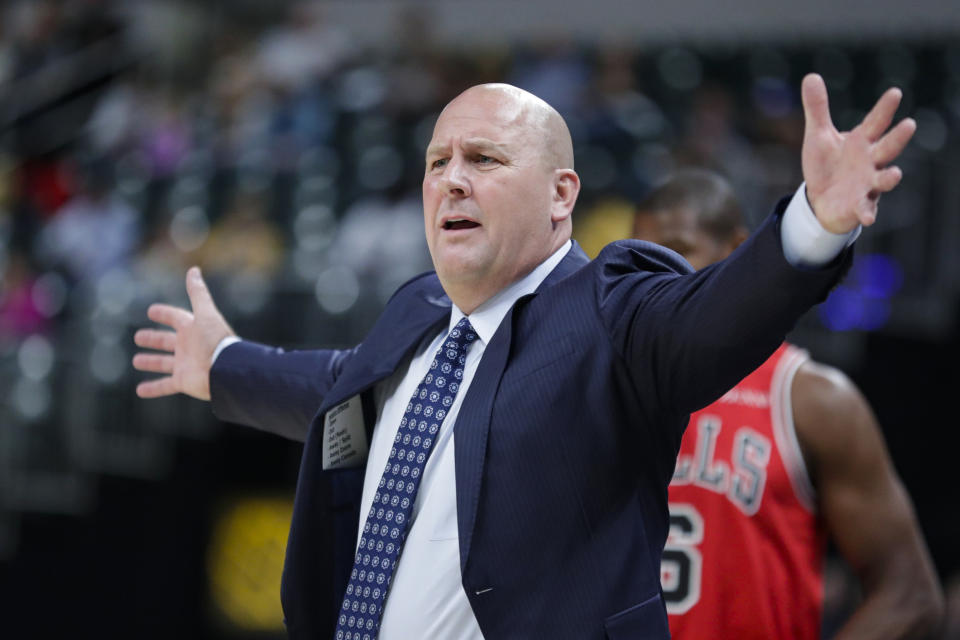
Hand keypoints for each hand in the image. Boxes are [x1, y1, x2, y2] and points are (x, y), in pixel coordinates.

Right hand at [132, 266, 234, 400]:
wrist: (226, 370)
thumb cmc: (216, 340)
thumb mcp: (206, 313)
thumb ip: (198, 293)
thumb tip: (194, 269)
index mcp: (194, 329)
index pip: (177, 318)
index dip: (165, 314)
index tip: (151, 311)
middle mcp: (189, 347)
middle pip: (167, 341)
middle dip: (153, 339)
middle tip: (138, 337)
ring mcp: (185, 365)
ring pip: (164, 363)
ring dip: (151, 362)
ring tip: (136, 360)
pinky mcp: (183, 381)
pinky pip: (165, 386)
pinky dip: (153, 388)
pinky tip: (139, 390)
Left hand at [800, 73, 916, 233]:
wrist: (821, 199)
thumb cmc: (826, 164)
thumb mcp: (818, 136)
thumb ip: (817, 109)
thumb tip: (810, 76)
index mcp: (862, 141)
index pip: (875, 122)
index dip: (884, 109)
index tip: (895, 92)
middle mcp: (870, 161)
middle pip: (887, 148)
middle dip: (897, 138)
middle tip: (909, 124)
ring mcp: (867, 184)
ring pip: (883, 179)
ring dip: (890, 177)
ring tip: (894, 174)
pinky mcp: (859, 206)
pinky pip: (866, 210)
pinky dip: (867, 213)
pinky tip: (867, 218)